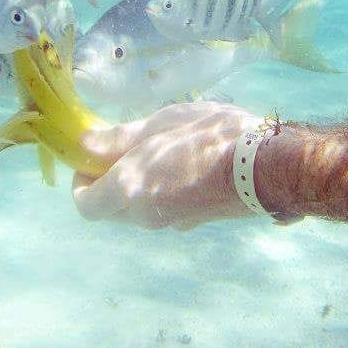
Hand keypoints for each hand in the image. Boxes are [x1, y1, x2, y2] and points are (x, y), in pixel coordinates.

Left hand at [72, 102, 259, 229]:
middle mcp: (144, 215)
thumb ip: (118, 138)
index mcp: (129, 189)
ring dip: (136, 187)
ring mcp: (170, 223)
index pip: (86, 205)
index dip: (82, 183)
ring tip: (161, 152)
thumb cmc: (211, 136)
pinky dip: (161, 193)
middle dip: (109, 183)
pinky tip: (185, 167)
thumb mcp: (161, 124)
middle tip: (128, 150)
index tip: (94, 158)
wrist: (265, 166)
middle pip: (110, 209)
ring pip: (136, 210)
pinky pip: (162, 211)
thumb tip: (83, 144)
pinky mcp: (192, 223)